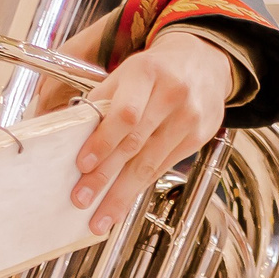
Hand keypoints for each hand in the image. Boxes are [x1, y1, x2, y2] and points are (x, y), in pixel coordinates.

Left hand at [70, 27, 233, 233]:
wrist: (204, 60)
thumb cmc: (156, 70)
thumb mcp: (128, 72)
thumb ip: (104, 101)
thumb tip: (74, 135)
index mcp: (147, 73)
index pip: (125, 114)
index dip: (103, 141)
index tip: (82, 164)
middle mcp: (171, 95)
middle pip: (135, 144)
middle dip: (106, 177)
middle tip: (82, 199)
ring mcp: (189, 118)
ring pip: (150, 163)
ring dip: (122, 194)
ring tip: (101, 217)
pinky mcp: (199, 137)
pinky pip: (163, 167)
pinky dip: (140, 187)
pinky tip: (124, 202)